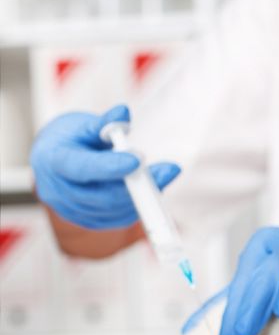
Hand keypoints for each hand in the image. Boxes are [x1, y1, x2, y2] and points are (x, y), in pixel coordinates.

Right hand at [30, 104, 180, 229]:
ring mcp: (75, 212)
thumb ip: (104, 123)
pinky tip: (152, 188)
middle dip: (141, 184)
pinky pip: (121, 217)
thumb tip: (123, 112)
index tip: (138, 159)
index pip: (83, 168)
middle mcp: (61, 192)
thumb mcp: (81, 126)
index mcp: (54, 162)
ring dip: (145, 194)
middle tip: (169, 170)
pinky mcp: (91, 222)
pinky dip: (140, 203)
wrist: (54, 167)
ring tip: (163, 173)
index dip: (110, 166)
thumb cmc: (70, 140)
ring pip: (117, 209)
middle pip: (105, 196)